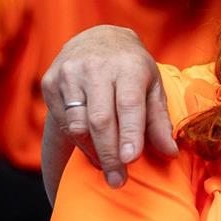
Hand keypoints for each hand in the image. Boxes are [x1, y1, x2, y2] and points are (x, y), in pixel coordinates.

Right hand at [41, 26, 174, 200]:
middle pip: (101, 119)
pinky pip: (65, 122)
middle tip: (119, 181)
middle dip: (110, 154)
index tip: (131, 159)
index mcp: (128, 66)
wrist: (97, 39)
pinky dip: (80, 141)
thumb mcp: (152, 86)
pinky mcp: (50, 83)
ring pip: (79, 124)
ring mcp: (69, 74)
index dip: (129, 133)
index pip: (129, 104)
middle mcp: (96, 67)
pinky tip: (92, 148)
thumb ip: (159, 120)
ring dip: (93, 151)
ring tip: (108, 167)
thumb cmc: (132, 68)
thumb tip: (170, 153)